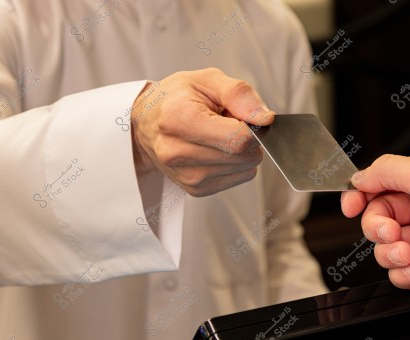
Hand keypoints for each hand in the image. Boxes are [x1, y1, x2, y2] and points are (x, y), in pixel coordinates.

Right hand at [131, 68, 273, 196]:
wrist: (145, 123)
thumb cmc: (175, 98)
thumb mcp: (207, 79)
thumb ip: (238, 94)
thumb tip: (264, 118)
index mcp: (178, 120)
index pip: (238, 138)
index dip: (251, 126)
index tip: (240, 115)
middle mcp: (178, 153)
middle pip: (243, 156)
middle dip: (248, 137)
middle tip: (227, 122)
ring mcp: (187, 176)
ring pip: (245, 169)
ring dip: (241, 151)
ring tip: (218, 135)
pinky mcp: (195, 190)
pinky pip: (238, 178)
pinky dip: (235, 163)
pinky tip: (215, 150)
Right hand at [341, 153, 409, 304]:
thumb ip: (387, 170)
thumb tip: (360, 177)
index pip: (377, 185)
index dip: (359, 196)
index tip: (351, 207)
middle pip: (375, 219)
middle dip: (377, 228)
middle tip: (393, 233)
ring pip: (382, 248)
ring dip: (390, 253)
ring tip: (409, 254)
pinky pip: (397, 272)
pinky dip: (404, 273)